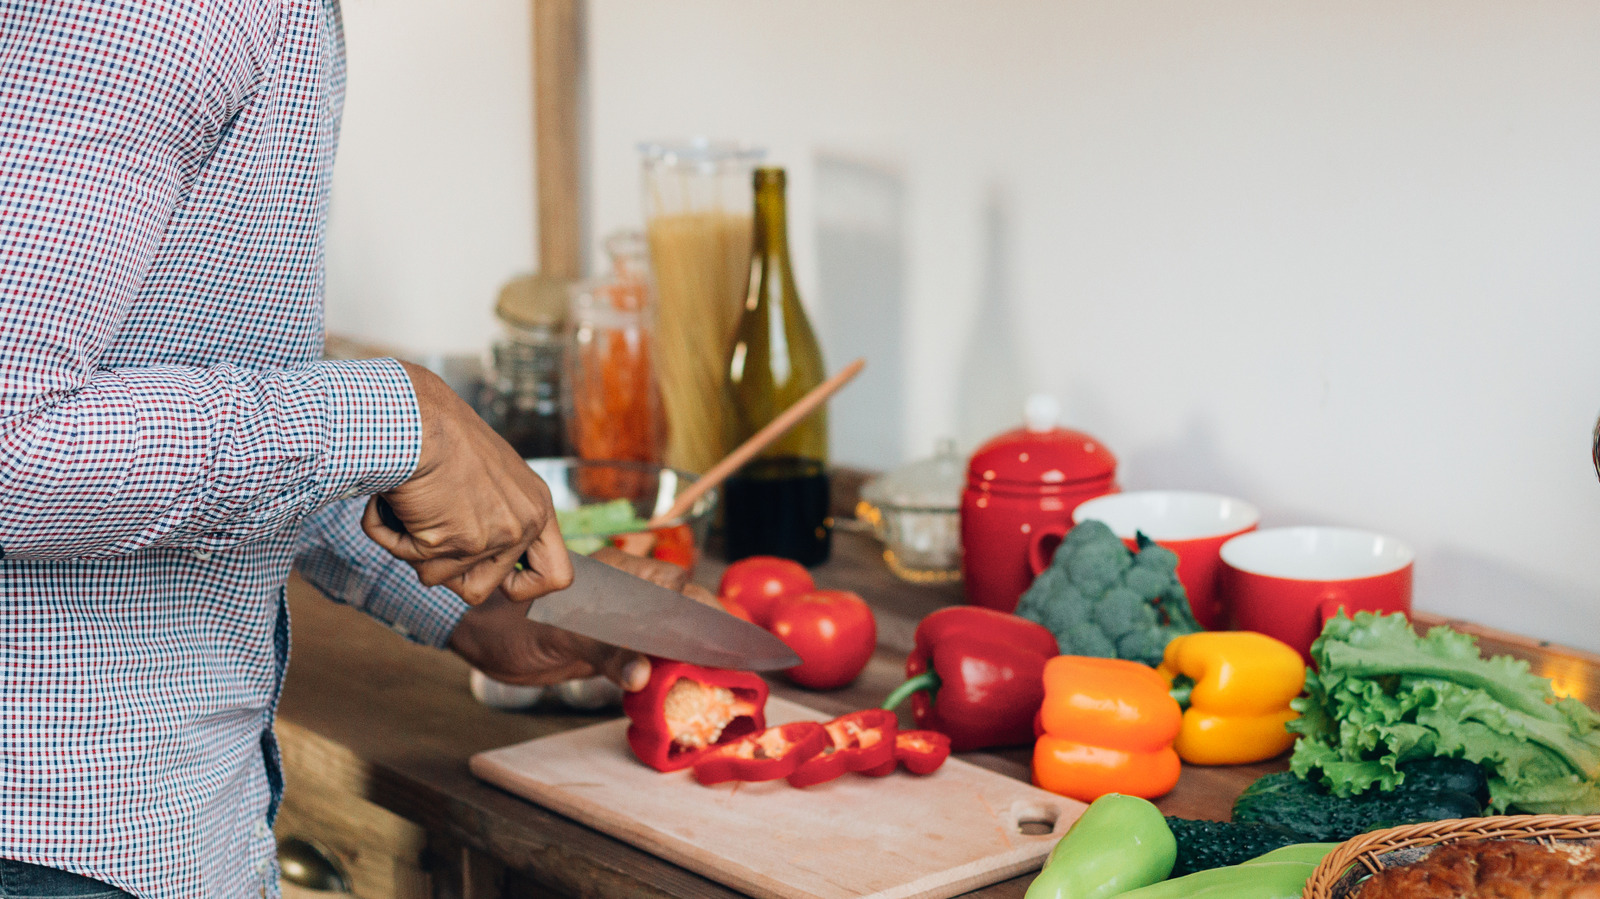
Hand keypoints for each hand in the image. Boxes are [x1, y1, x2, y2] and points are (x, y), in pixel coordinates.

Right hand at [364, 361, 570, 605]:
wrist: (415, 415)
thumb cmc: (441, 433)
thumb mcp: (490, 474)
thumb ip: (495, 513)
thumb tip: (473, 558)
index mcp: (537, 508)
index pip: (557, 576)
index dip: (524, 587)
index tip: (499, 582)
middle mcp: (523, 524)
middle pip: (481, 590)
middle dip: (445, 569)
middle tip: (429, 530)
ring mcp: (492, 537)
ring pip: (438, 579)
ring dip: (412, 547)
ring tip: (411, 502)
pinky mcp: (456, 542)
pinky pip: (408, 559)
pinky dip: (387, 534)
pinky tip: (391, 501)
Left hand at [447, 547, 715, 690]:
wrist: (482, 636)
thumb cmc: (512, 623)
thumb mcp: (559, 634)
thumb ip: (604, 650)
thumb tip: (643, 674)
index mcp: (619, 574)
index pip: (676, 587)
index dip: (705, 610)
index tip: (729, 638)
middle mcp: (626, 594)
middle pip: (682, 609)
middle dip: (708, 635)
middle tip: (731, 666)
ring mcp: (620, 621)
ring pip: (669, 634)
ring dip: (690, 656)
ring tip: (716, 680)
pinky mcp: (611, 648)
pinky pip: (648, 657)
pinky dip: (665, 673)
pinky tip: (679, 689)